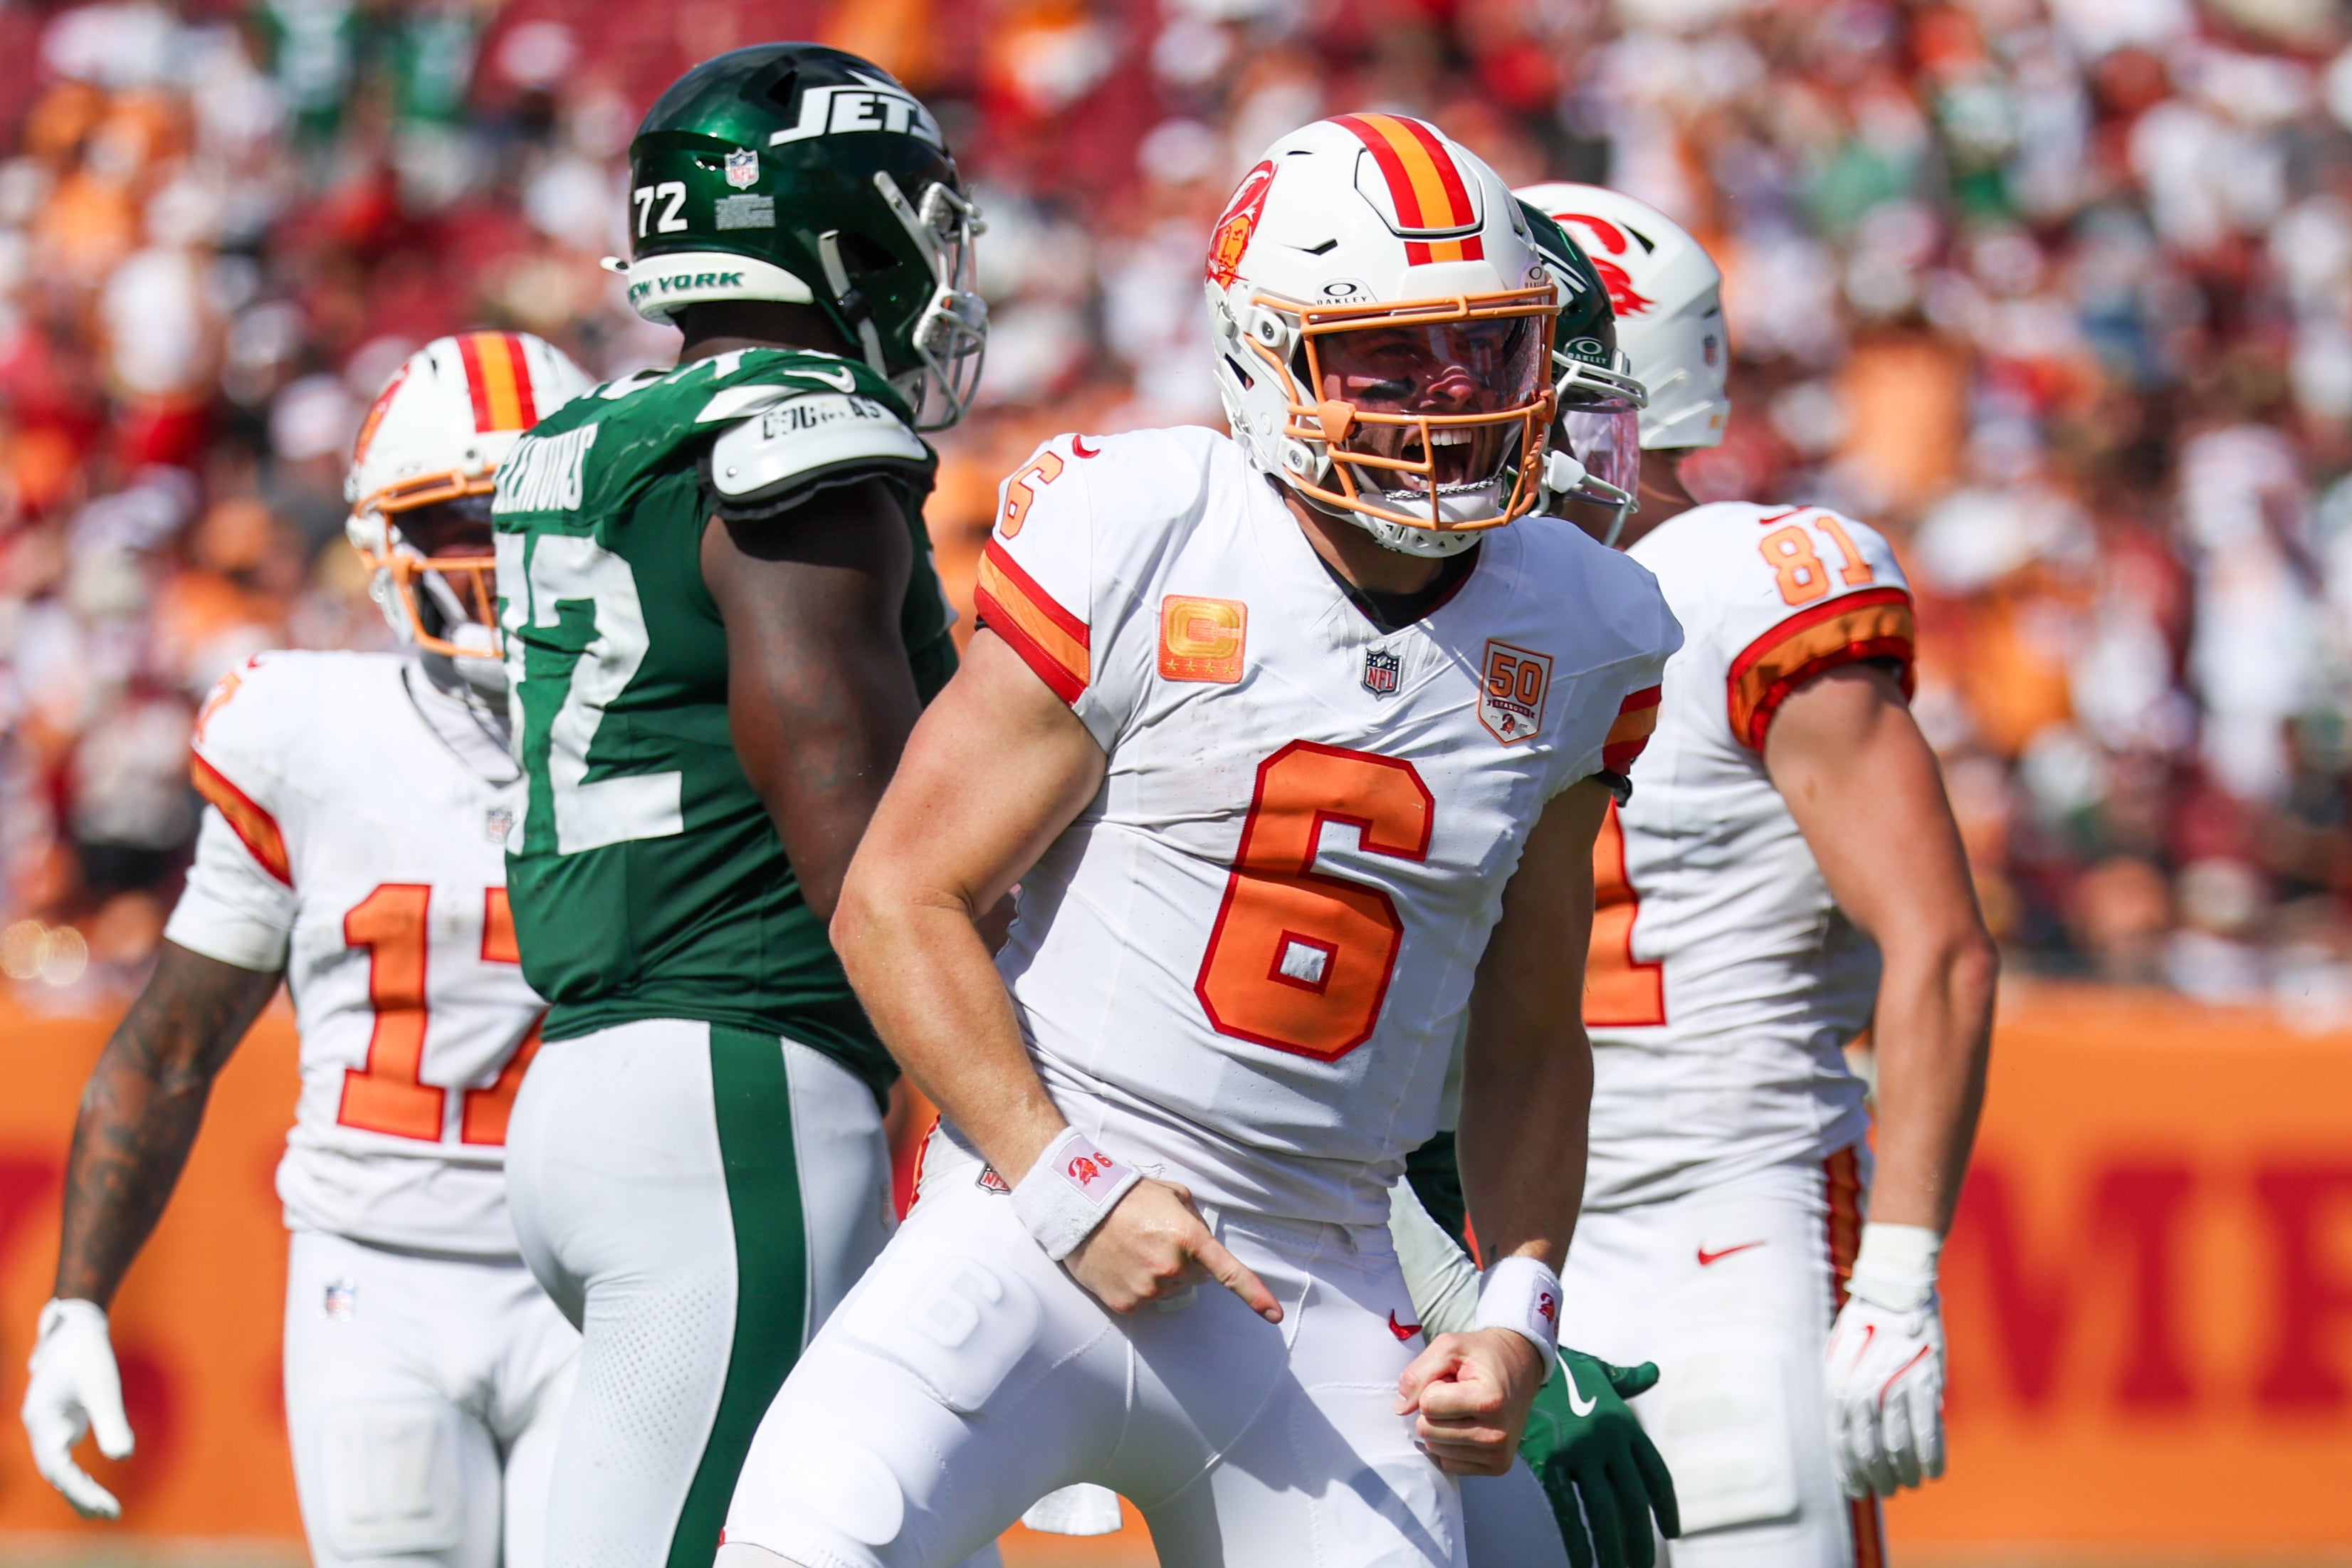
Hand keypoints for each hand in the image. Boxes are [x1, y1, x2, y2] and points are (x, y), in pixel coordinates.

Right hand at [22, 1298, 133, 1519]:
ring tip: (107, 1511)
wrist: (76, 1328)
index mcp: (42, 1420)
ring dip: (79, 1490)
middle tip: (111, 1514)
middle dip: (80, 1496)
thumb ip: (111, 1420)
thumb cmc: (88, 1353)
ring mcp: (47, 1427)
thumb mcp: (103, 1385)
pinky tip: (97, 1491)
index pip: (57, 1468)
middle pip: (55, 1473)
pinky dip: (79, 1476)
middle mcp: (39, 1427)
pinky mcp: (59, 1424)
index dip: (79, 1489)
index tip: (104, 1506)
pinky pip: (65, 1459)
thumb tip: (124, 1457)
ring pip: (58, 1469)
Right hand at [1065, 1179, 1280, 1322]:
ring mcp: (1148, 1289)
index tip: (1274, 1315)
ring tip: (1134, 1247)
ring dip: (1160, 1273)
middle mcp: (1171, 1268)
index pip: (1229, 1273)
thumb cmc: (1129, 1196)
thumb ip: (1197, 1222)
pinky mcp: (1127, 1304)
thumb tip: (1204, 1247)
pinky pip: (1145, 1300)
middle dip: (1184, 1262)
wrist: (1080, 1208)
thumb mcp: (1174, 1196)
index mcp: (1188, 1238)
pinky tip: (1122, 1264)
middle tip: (1156, 1238)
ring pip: (1169, 1289)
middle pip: (1194, 1278)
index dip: (1255, 1295)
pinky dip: (1137, 1286)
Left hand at [1395, 1327, 1544, 1475]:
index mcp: (1489, 1400)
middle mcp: (1496, 1434)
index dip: (1433, 1386)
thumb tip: (1400, 1409)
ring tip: (1465, 1407)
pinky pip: (1448, 1463)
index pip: (1428, 1404)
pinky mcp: (1497, 1467)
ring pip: (1435, 1448)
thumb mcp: (1449, 1347)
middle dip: (1434, 1409)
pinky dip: (1450, 1444)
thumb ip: (1418, 1373)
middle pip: (1428, 1430)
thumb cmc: (1482, 1355)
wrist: (1521, 1367)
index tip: (1454, 1378)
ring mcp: (1498, 1454)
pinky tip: (1469, 1425)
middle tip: (1459, 1393)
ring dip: (1442, 1426)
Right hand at [1520, 1350, 1679, 1567]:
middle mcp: (1608, 1441)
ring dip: (1614, 1548)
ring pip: (1605, 1511)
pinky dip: (1578, 1540)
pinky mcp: (1551, 1461)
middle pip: (1633, 1500)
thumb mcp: (1600, 1371)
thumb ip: (1628, 1380)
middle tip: (1643, 1564)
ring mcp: (1580, 1452)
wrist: (1521, 1355)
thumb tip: (1652, 1372)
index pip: (1655, 1474)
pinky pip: (1568, 1509)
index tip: (1672, 1531)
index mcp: (1625, 1424)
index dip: (1666, 1506)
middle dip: (1640, 1538)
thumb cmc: (1560, 1365)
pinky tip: (1585, 1563)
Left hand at [1824, 1292, 1944, 1495]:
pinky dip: (1932, 1457)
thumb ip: (1843, 1398)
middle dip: (1880, 1478)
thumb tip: (1853, 1436)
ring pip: (1900, 1448)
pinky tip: (1934, 1472)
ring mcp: (1893, 1391)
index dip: (1850, 1472)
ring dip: (1906, 1473)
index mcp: (1837, 1388)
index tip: (1858, 1491)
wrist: (1893, 1294)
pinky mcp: (1924, 1385)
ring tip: (1911, 1484)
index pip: (1841, 1443)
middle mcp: (1861, 1393)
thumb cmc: (1864, 1328)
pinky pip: (1929, 1433)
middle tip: (1889, 1491)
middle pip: (1870, 1452)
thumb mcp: (1839, 1361)